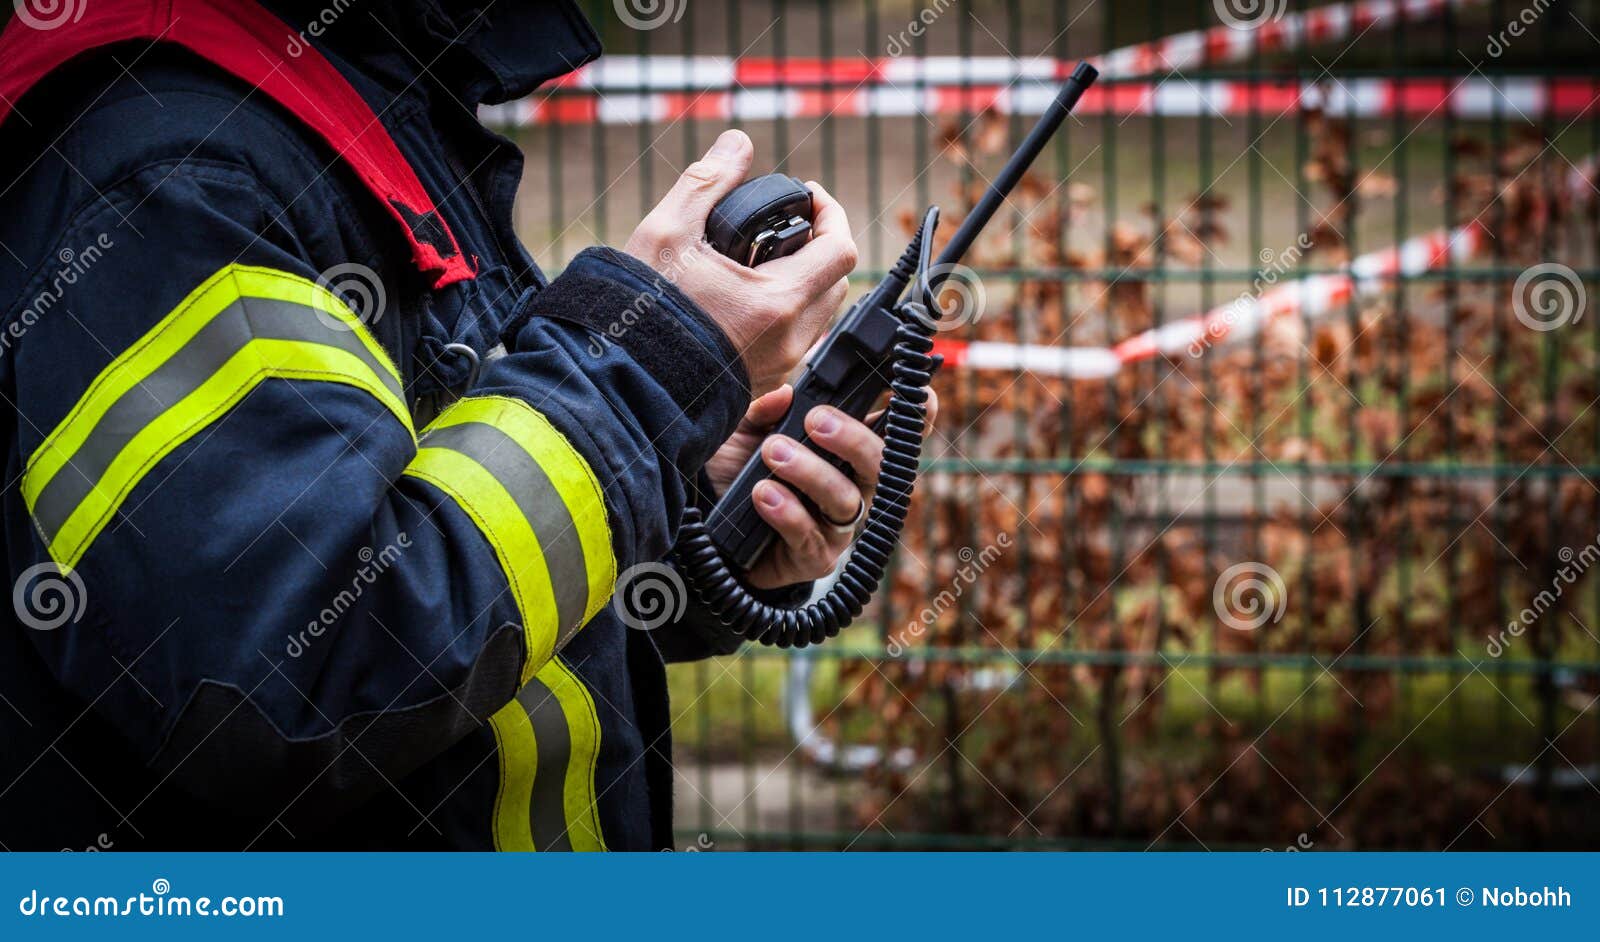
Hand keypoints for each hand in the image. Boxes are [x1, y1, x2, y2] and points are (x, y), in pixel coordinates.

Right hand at [624, 129, 857, 394]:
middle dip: (820, 246)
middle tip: (787, 226)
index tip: (807, 198)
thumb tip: (738, 145)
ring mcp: (778, 368)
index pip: (841, 248)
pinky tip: (749, 298)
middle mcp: (789, 340)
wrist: (620, 380)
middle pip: (835, 281)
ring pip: (818, 315)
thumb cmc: (641, 314)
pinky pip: (794, 343)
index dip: (830, 212)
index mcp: (778, 301)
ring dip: (805, 281)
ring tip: (765, 261)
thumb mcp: (668, 231)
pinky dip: (786, 314)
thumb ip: (707, 181)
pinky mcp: (761, 385)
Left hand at [705, 385, 938, 589]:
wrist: (711, 535)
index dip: (916, 414)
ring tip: (773, 452)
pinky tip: (763, 494)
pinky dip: (787, 512)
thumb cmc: (742, 476)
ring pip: (845, 499)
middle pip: (879, 464)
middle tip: (815, 420)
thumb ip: (764, 412)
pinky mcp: (815, 558)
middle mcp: (854, 489)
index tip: (909, 393)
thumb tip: (785, 394)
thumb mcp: (746, 434)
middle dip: (852, 438)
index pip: (895, 432)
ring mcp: (838, 527)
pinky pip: (810, 535)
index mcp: (849, 454)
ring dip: (810, 472)